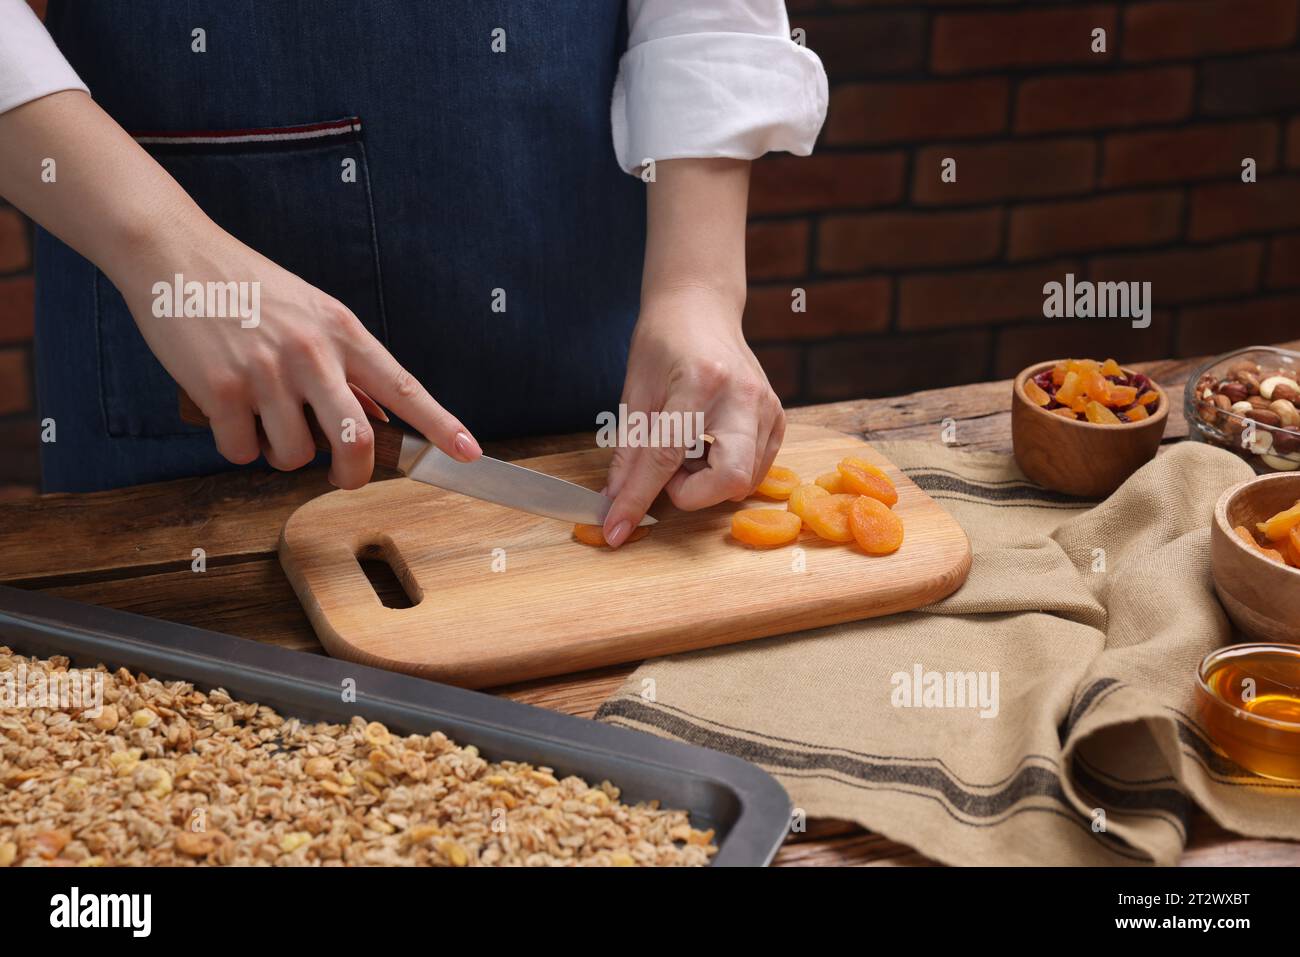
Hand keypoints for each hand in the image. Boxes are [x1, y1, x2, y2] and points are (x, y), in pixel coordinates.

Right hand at [116, 225, 480, 488]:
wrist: (174, 254)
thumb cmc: (248, 288)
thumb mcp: (313, 313)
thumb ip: (346, 364)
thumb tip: (378, 416)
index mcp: (343, 332)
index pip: (404, 387)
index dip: (441, 426)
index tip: (470, 453)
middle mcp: (312, 353)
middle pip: (356, 441)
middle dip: (354, 474)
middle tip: (344, 476)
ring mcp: (267, 372)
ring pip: (293, 455)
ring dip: (279, 453)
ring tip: (263, 417)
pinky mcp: (222, 390)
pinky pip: (242, 451)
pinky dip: (237, 445)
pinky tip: (227, 412)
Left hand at [602, 286, 784, 545]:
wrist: (701, 309)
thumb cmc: (663, 344)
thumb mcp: (635, 393)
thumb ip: (629, 452)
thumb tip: (615, 506)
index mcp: (700, 381)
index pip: (666, 456)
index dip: (637, 499)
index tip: (616, 530)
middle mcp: (743, 396)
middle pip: (729, 479)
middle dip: (693, 493)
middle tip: (670, 473)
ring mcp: (769, 408)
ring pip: (744, 481)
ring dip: (706, 482)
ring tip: (687, 450)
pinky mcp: (779, 419)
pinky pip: (755, 470)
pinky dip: (724, 472)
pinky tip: (707, 447)